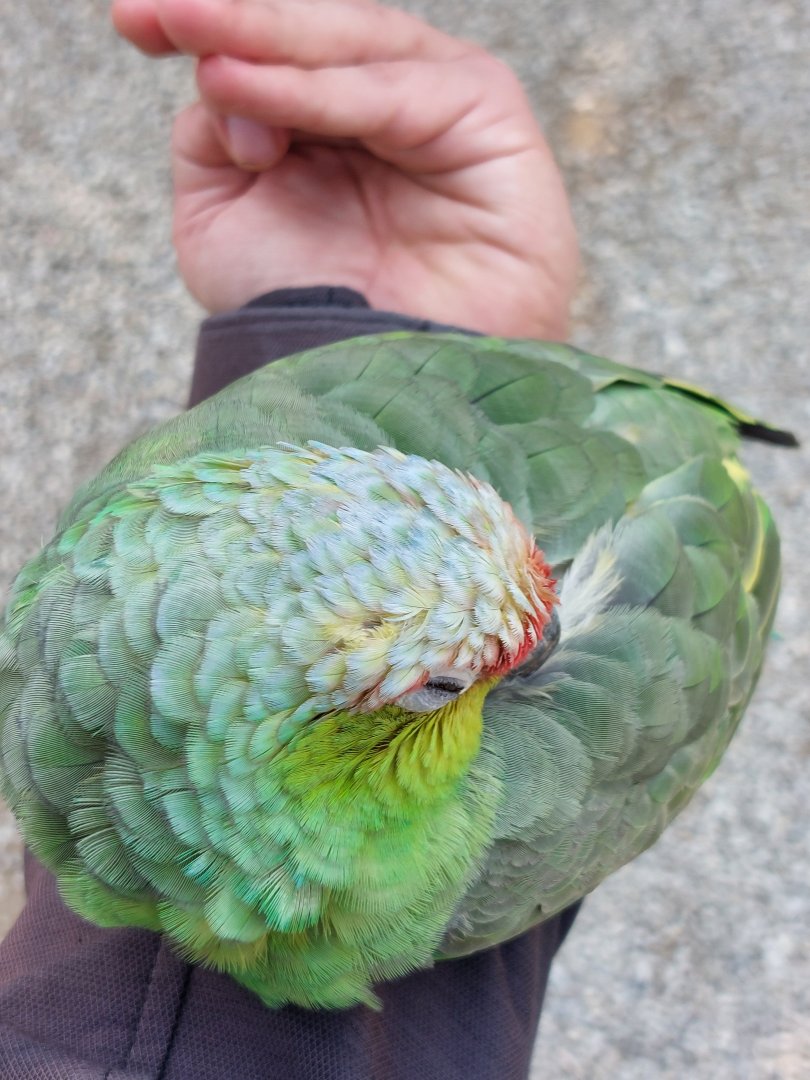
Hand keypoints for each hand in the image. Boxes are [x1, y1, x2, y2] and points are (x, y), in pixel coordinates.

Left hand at [112, 0, 577, 337]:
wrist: (388, 390)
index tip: (133, 23)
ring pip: (347, 46)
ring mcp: (440, 102)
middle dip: (229, 19)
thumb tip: (223, 72)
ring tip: (188, 32)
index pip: (272, 51)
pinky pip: (391, 90)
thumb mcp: (223, 221)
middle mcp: (385, 105)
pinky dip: (314, 88)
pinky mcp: (485, 113)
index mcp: (331, 124)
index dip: (208, 31)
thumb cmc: (312, 319)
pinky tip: (241, 82)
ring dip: (262, 35)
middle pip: (308, 38)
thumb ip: (212, 132)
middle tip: (157, 12)